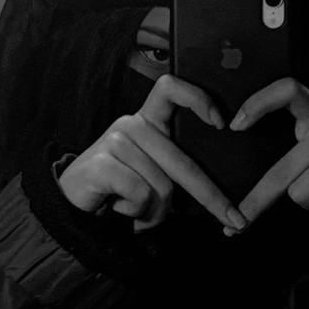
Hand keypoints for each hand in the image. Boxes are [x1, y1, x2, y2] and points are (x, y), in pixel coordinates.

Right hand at [58, 75, 246, 232]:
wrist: (74, 206)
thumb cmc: (121, 189)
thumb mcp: (154, 173)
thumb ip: (178, 167)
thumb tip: (223, 189)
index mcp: (147, 121)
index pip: (170, 88)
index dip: (198, 98)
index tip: (220, 124)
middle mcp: (132, 124)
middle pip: (180, 161)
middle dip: (210, 196)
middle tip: (234, 220)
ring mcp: (115, 141)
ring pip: (162, 186)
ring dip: (156, 212)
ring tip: (138, 213)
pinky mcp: (101, 162)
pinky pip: (139, 193)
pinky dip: (136, 212)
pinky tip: (120, 208)